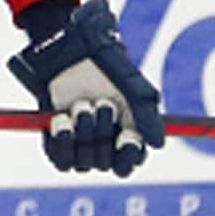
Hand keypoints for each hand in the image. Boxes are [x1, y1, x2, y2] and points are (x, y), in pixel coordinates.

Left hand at [7, 0, 165, 176]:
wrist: (70, 51)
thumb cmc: (106, 68)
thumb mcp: (133, 88)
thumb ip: (148, 117)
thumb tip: (159, 145)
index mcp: (125, 137)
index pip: (129, 163)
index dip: (128, 155)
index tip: (127, 136)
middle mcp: (102, 147)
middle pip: (105, 164)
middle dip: (103, 131)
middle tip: (103, 103)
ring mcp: (78, 147)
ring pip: (83, 163)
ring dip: (84, 132)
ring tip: (82, 104)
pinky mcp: (55, 144)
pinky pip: (61, 160)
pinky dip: (63, 140)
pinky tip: (62, 117)